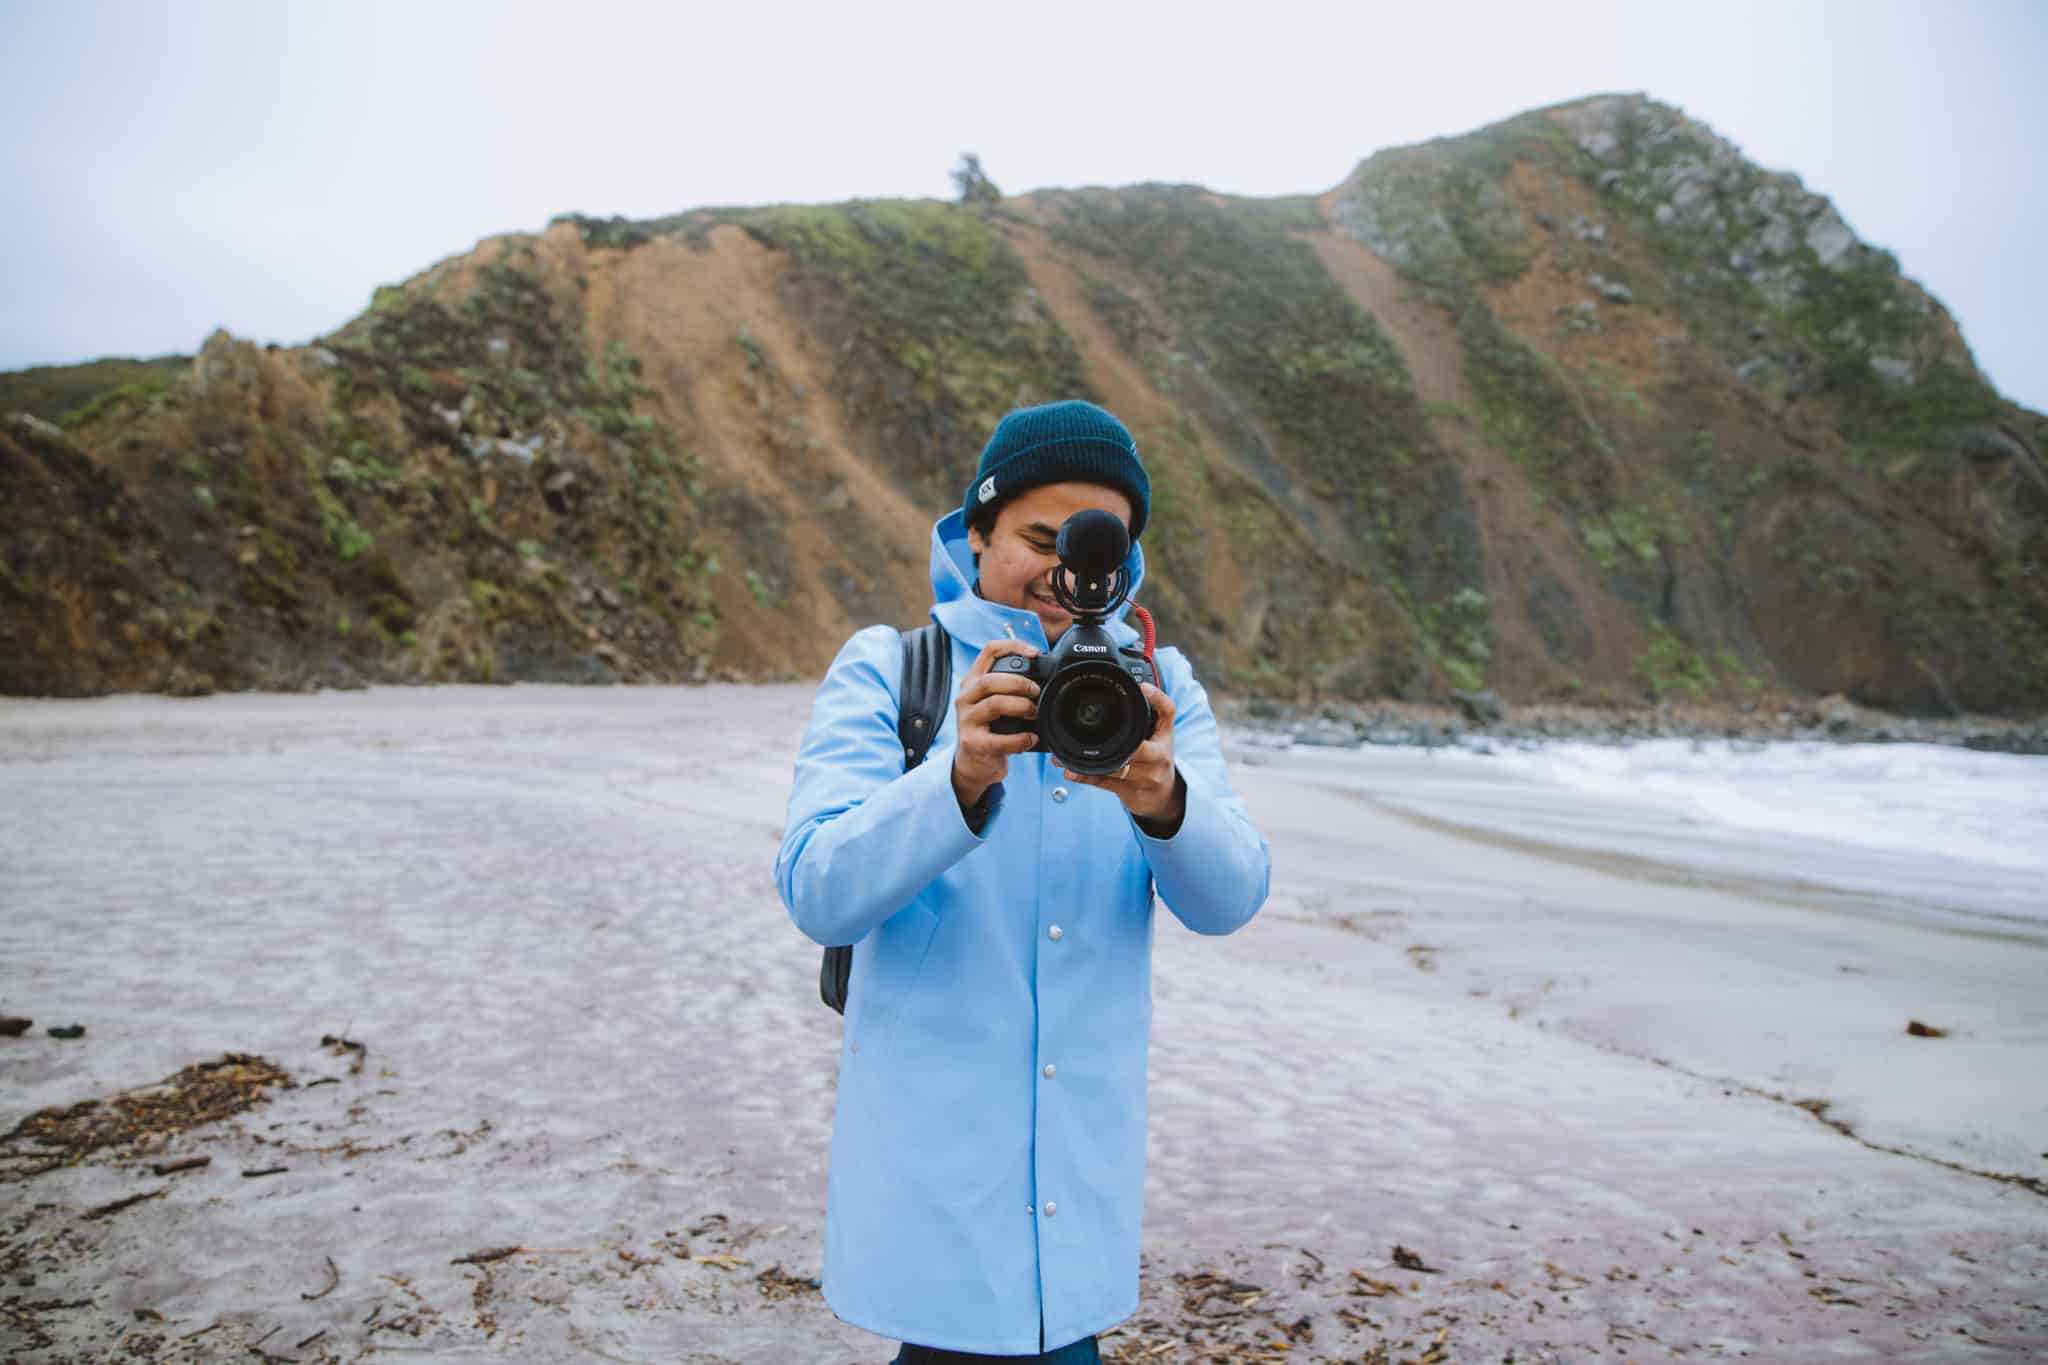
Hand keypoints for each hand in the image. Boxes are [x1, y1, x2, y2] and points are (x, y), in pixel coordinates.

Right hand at [951, 638, 1039, 810]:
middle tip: (1037, 691)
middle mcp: (965, 697)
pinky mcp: (972, 743)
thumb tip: (1047, 678)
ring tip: (1034, 714)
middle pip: (990, 680)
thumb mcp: (995, 703)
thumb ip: (1010, 688)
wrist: (973, 763)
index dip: (1013, 646)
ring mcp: (966, 720)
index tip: (1035, 654)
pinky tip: (1030, 738)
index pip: (989, 651)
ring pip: (994, 704)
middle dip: (1019, 682)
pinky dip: (1020, 739)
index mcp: (973, 681)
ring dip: (1021, 707)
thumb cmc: (990, 729)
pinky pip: (999, 739)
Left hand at [1063, 682, 1181, 825]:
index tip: (1143, 686)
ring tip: (1064, 754)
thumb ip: (1152, 711)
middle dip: (1120, 743)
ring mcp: (1144, 776)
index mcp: (1164, 736)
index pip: (1167, 713)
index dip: (1157, 698)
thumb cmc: (1157, 758)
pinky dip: (1086, 776)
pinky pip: (1105, 783)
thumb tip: (1139, 686)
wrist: (1164, 796)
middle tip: (1091, 731)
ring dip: (1089, 761)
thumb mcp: (1161, 734)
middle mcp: (1158, 756)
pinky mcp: (1129, 790)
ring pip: (1116, 766)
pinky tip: (1071, 771)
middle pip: (1140, 748)